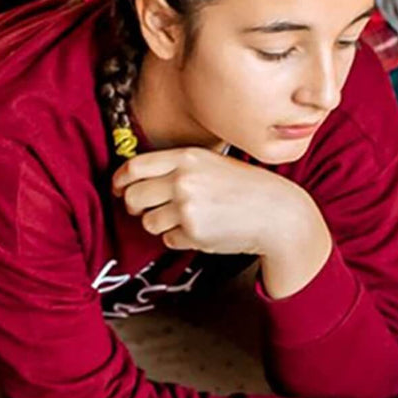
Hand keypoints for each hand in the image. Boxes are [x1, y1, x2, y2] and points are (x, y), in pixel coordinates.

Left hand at [113, 147, 324, 259]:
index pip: (133, 168)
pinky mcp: (194, 233)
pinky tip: (203, 231)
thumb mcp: (212, 164)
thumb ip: (178, 167)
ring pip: (149, 222)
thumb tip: (138, 181)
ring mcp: (187, 207)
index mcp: (186, 158)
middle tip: (146, 211)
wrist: (277, 213)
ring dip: (162, 225)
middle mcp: (182, 180)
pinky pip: (169, 240)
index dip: (120, 181)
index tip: (120, 189)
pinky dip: (181, 239)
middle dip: (136, 207)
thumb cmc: (247, 189)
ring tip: (187, 220)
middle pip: (134, 197)